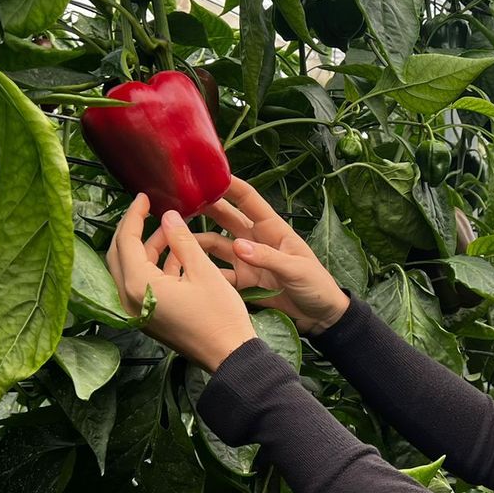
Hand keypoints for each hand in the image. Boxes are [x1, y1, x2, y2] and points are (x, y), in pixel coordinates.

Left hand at [106, 193, 257, 372]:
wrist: (229, 355)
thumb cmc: (220, 316)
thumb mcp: (204, 271)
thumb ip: (182, 241)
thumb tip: (169, 216)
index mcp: (139, 286)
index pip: (127, 241)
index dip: (134, 216)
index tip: (144, 197)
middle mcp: (130, 300)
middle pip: (119, 255)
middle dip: (133, 230)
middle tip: (148, 210)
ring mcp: (138, 311)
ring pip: (131, 270)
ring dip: (146, 249)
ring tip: (170, 231)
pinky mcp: (149, 317)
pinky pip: (142, 285)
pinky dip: (154, 268)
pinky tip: (176, 255)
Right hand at [150, 175, 349, 335]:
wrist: (321, 317)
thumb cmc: (317, 286)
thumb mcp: (297, 270)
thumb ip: (268, 258)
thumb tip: (237, 247)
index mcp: (273, 229)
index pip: (249, 200)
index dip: (230, 186)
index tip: (207, 175)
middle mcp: (256, 240)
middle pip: (225, 218)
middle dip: (204, 208)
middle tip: (178, 200)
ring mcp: (247, 260)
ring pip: (216, 244)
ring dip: (197, 239)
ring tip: (172, 234)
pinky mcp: (243, 281)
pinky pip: (218, 272)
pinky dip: (203, 269)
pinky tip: (184, 266)